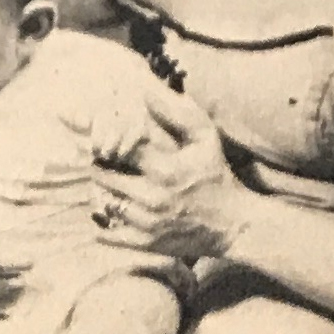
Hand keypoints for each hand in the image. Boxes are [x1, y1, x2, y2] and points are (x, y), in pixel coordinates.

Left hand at [90, 84, 246, 261]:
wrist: (234, 225)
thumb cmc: (217, 176)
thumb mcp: (205, 138)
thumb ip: (177, 112)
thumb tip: (146, 91)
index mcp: (164, 169)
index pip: (117, 150)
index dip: (108, 142)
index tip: (111, 141)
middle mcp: (152, 198)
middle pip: (103, 177)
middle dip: (100, 165)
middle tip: (104, 160)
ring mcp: (147, 223)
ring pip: (102, 202)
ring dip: (100, 191)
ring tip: (109, 182)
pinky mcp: (145, 243)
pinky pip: (107, 234)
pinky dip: (100, 223)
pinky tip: (106, 211)